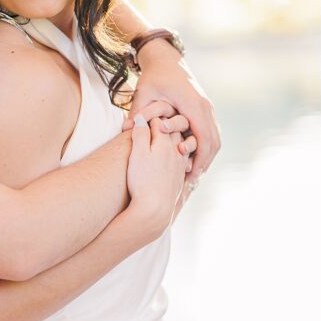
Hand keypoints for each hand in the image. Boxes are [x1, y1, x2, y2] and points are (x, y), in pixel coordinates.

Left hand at [123, 43, 219, 183]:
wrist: (166, 59)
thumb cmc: (154, 76)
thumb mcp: (144, 93)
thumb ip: (138, 112)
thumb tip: (127, 129)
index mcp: (193, 105)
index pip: (202, 137)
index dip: (198, 158)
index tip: (190, 175)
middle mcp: (205, 107)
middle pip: (213, 141)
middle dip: (205, 161)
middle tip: (193, 180)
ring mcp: (207, 107)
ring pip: (215, 137)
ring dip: (208, 155)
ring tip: (196, 173)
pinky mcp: (205, 108)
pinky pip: (212, 131)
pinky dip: (207, 146)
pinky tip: (197, 158)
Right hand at [126, 115, 189, 238]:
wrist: (154, 209)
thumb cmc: (142, 181)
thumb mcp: (137, 154)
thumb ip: (140, 134)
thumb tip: (141, 118)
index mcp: (166, 143)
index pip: (160, 121)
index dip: (150, 114)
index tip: (144, 111)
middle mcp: (177, 151)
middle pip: (174, 130)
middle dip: (166, 122)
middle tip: (158, 116)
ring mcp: (180, 165)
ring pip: (181, 144)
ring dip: (176, 137)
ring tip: (169, 133)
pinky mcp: (179, 177)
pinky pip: (183, 158)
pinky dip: (179, 152)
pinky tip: (175, 155)